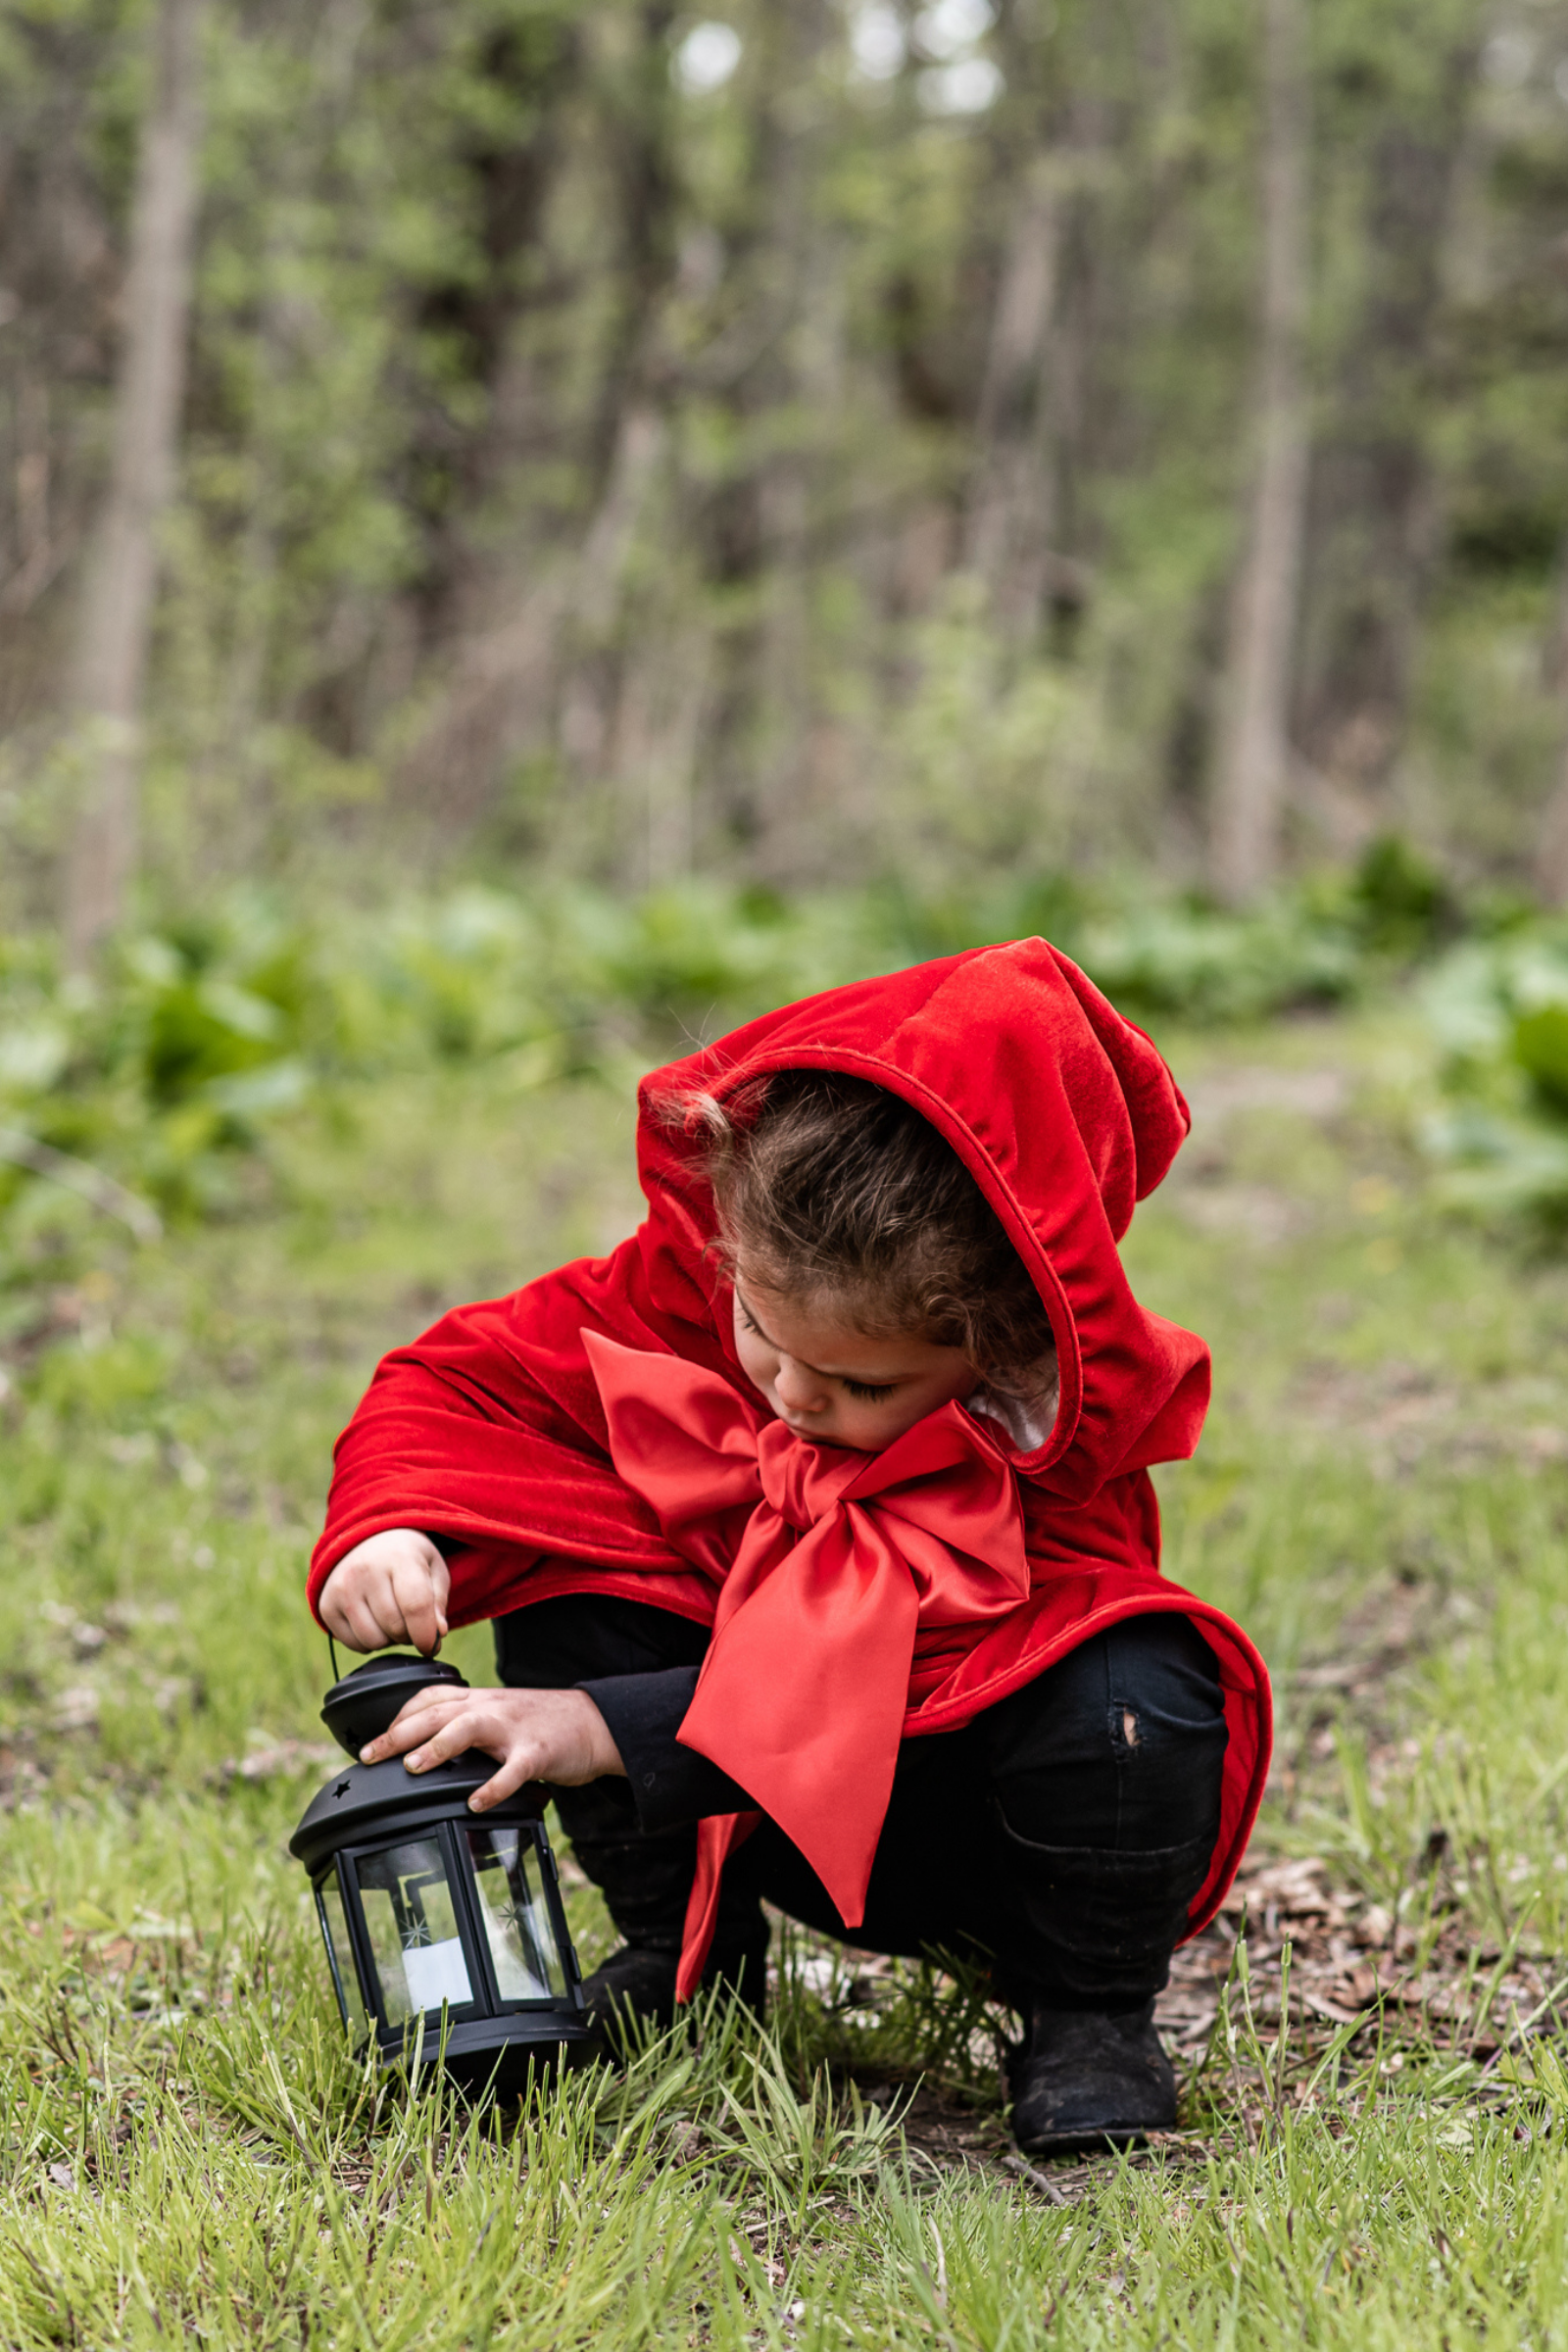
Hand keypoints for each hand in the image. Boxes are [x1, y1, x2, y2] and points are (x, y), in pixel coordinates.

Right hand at [317, 1528, 450, 1655]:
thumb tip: (438, 1633)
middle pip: (395, 1627)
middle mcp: (366, 1571)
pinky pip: (354, 1644)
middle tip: (411, 1621)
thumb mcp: (433, 1569)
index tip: (432, 1646)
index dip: (426, 1634)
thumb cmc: (406, 1559)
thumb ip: (438, 1602)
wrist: (366, 1542)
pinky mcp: (327, 1606)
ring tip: (392, 1619)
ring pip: (374, 1641)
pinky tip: (373, 1621)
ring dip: (389, 1640)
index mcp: (399, 1557)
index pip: (415, 1605)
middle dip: (410, 1635)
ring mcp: (342, 1588)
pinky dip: (369, 1642)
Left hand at [359, 1686, 625, 1811]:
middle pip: (438, 1711)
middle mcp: (492, 1708)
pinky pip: (513, 1769)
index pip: (431, 1696)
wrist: (597, 1723)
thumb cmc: (545, 1723)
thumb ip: (469, 1725)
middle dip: (400, 1732)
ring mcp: (515, 1728)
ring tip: (413, 1767)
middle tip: (370, 1755)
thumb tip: (428, 1749)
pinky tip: (475, 1803)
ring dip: (437, 1745)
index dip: (399, 1715)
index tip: (374, 1738)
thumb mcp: (502, 1714)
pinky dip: (493, 1787)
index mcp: (481, 1699)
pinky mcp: (538, 1752)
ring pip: (469, 1726)